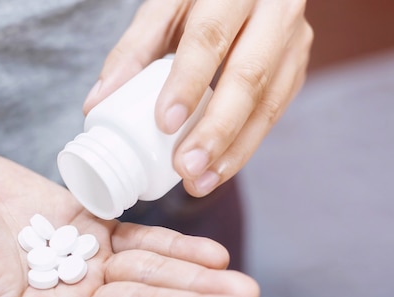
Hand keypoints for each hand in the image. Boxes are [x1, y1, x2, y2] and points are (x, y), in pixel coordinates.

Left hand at [83, 0, 312, 196]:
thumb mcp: (166, 8)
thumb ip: (133, 50)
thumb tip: (97, 103)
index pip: (209, 37)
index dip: (187, 82)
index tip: (164, 123)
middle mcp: (274, 12)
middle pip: (249, 76)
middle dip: (217, 129)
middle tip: (187, 167)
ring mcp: (292, 42)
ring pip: (269, 103)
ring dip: (234, 149)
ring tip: (200, 182)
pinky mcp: (296, 68)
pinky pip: (274, 113)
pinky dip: (245, 145)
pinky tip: (219, 169)